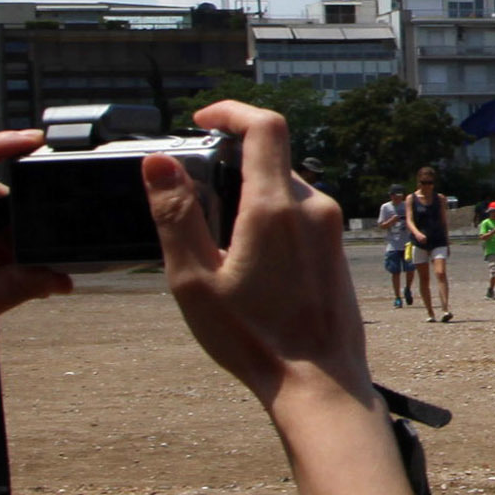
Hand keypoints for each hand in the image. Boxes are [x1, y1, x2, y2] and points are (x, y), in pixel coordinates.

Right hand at [152, 102, 373, 412]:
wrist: (319, 383)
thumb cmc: (254, 339)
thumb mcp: (194, 279)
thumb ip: (175, 215)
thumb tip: (158, 163)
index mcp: (276, 207)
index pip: (264, 125)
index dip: (231, 111)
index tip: (202, 121)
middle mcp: (313, 208)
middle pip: (271, 160)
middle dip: (232, 168)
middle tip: (198, 206)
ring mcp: (331, 229)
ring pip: (286, 190)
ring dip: (251, 199)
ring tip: (222, 249)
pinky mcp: (337, 250)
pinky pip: (302, 216)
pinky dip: (272, 221)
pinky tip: (252, 269)